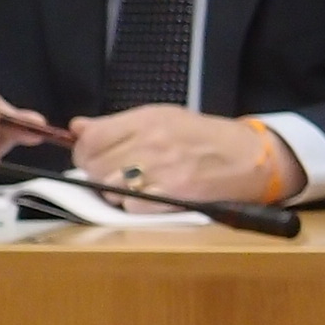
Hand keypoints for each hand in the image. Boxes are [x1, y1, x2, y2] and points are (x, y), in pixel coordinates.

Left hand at [65, 106, 283, 203]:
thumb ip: (117, 124)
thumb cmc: (203, 136)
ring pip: (109, 188)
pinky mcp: (173, 196)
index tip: (91, 155)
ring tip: (134, 184)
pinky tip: (149, 195)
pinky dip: (134, 205)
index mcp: (147, 120)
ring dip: (115, 190)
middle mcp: (151, 143)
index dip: (84, 150)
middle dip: (98, 172)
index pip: (91, 138)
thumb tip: (77, 127)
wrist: (248, 157)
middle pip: (95, 166)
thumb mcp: (162, 117)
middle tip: (115, 171)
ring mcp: (162, 170)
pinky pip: (131, 206)